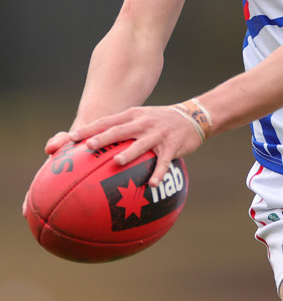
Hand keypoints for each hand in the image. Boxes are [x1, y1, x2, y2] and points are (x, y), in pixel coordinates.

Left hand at [66, 104, 203, 186]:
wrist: (192, 116)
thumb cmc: (160, 120)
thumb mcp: (141, 117)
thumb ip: (122, 128)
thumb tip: (95, 143)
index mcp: (133, 116)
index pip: (107, 121)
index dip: (89, 129)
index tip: (71, 138)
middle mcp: (143, 123)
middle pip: (120, 130)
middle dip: (104, 138)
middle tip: (89, 146)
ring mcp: (158, 134)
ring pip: (141, 145)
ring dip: (129, 153)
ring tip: (117, 162)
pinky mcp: (172, 146)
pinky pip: (164, 161)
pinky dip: (159, 172)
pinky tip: (153, 184)